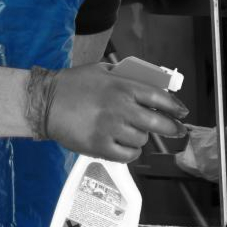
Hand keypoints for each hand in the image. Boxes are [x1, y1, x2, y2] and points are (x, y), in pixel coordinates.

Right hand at [46, 63, 188, 162]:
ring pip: (141, 140)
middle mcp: (120, 108)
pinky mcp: (99, 146)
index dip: (175, 107)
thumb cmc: (71, 85)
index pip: (160, 98)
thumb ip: (126, 77)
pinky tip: (125, 147)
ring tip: (132, 134)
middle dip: (171, 129)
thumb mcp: (101, 71)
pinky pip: (127, 155)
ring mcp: (110, 129)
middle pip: (157, 123)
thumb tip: (150, 86)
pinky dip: (130, 153)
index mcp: (123, 87)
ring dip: (141, 138)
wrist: (45, 103)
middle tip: (176, 132)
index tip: (181, 113)